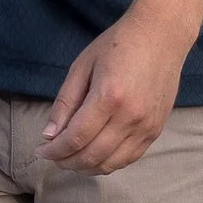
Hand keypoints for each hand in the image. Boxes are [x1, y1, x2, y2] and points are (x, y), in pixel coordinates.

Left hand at [39, 3, 192, 173]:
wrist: (161, 35)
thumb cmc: (117, 45)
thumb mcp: (82, 66)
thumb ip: (65, 103)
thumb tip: (49, 135)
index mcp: (108, 97)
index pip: (76, 138)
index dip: (54, 150)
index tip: (41, 151)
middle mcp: (130, 117)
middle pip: (92, 156)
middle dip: (66, 161)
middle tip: (52, 156)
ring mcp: (146, 126)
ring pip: (111, 164)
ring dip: (86, 167)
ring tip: (70, 158)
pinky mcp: (156, 130)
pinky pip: (129, 158)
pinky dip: (108, 163)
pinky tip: (94, 156)